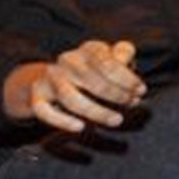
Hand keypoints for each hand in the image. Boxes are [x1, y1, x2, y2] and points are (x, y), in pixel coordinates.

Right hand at [6, 41, 146, 131]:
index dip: (126, 78)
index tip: (141, 91)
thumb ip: (122, 56)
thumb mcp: (111, 60)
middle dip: (116, 95)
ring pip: (70, 98)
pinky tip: (80, 128)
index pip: (106, 62)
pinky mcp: (37, 98)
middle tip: (132, 105)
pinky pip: (44, 111)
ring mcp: (51, 79)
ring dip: (96, 111)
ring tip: (116, 120)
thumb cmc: (95, 72)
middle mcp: (67, 61)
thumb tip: (126, 56)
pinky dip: (61, 121)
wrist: (52, 79)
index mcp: (88, 50)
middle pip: (91, 80)